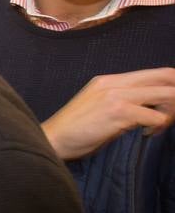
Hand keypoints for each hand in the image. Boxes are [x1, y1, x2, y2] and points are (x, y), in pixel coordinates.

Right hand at [42, 68, 174, 160]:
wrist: (51, 139)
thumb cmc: (74, 130)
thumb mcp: (99, 106)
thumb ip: (122, 101)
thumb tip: (150, 108)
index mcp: (110, 80)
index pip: (157, 73)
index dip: (174, 84)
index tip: (173, 103)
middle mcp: (115, 83)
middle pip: (167, 77)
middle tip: (172, 114)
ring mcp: (117, 96)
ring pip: (167, 95)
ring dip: (172, 112)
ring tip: (160, 126)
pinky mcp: (118, 112)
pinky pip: (156, 117)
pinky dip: (159, 126)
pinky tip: (146, 133)